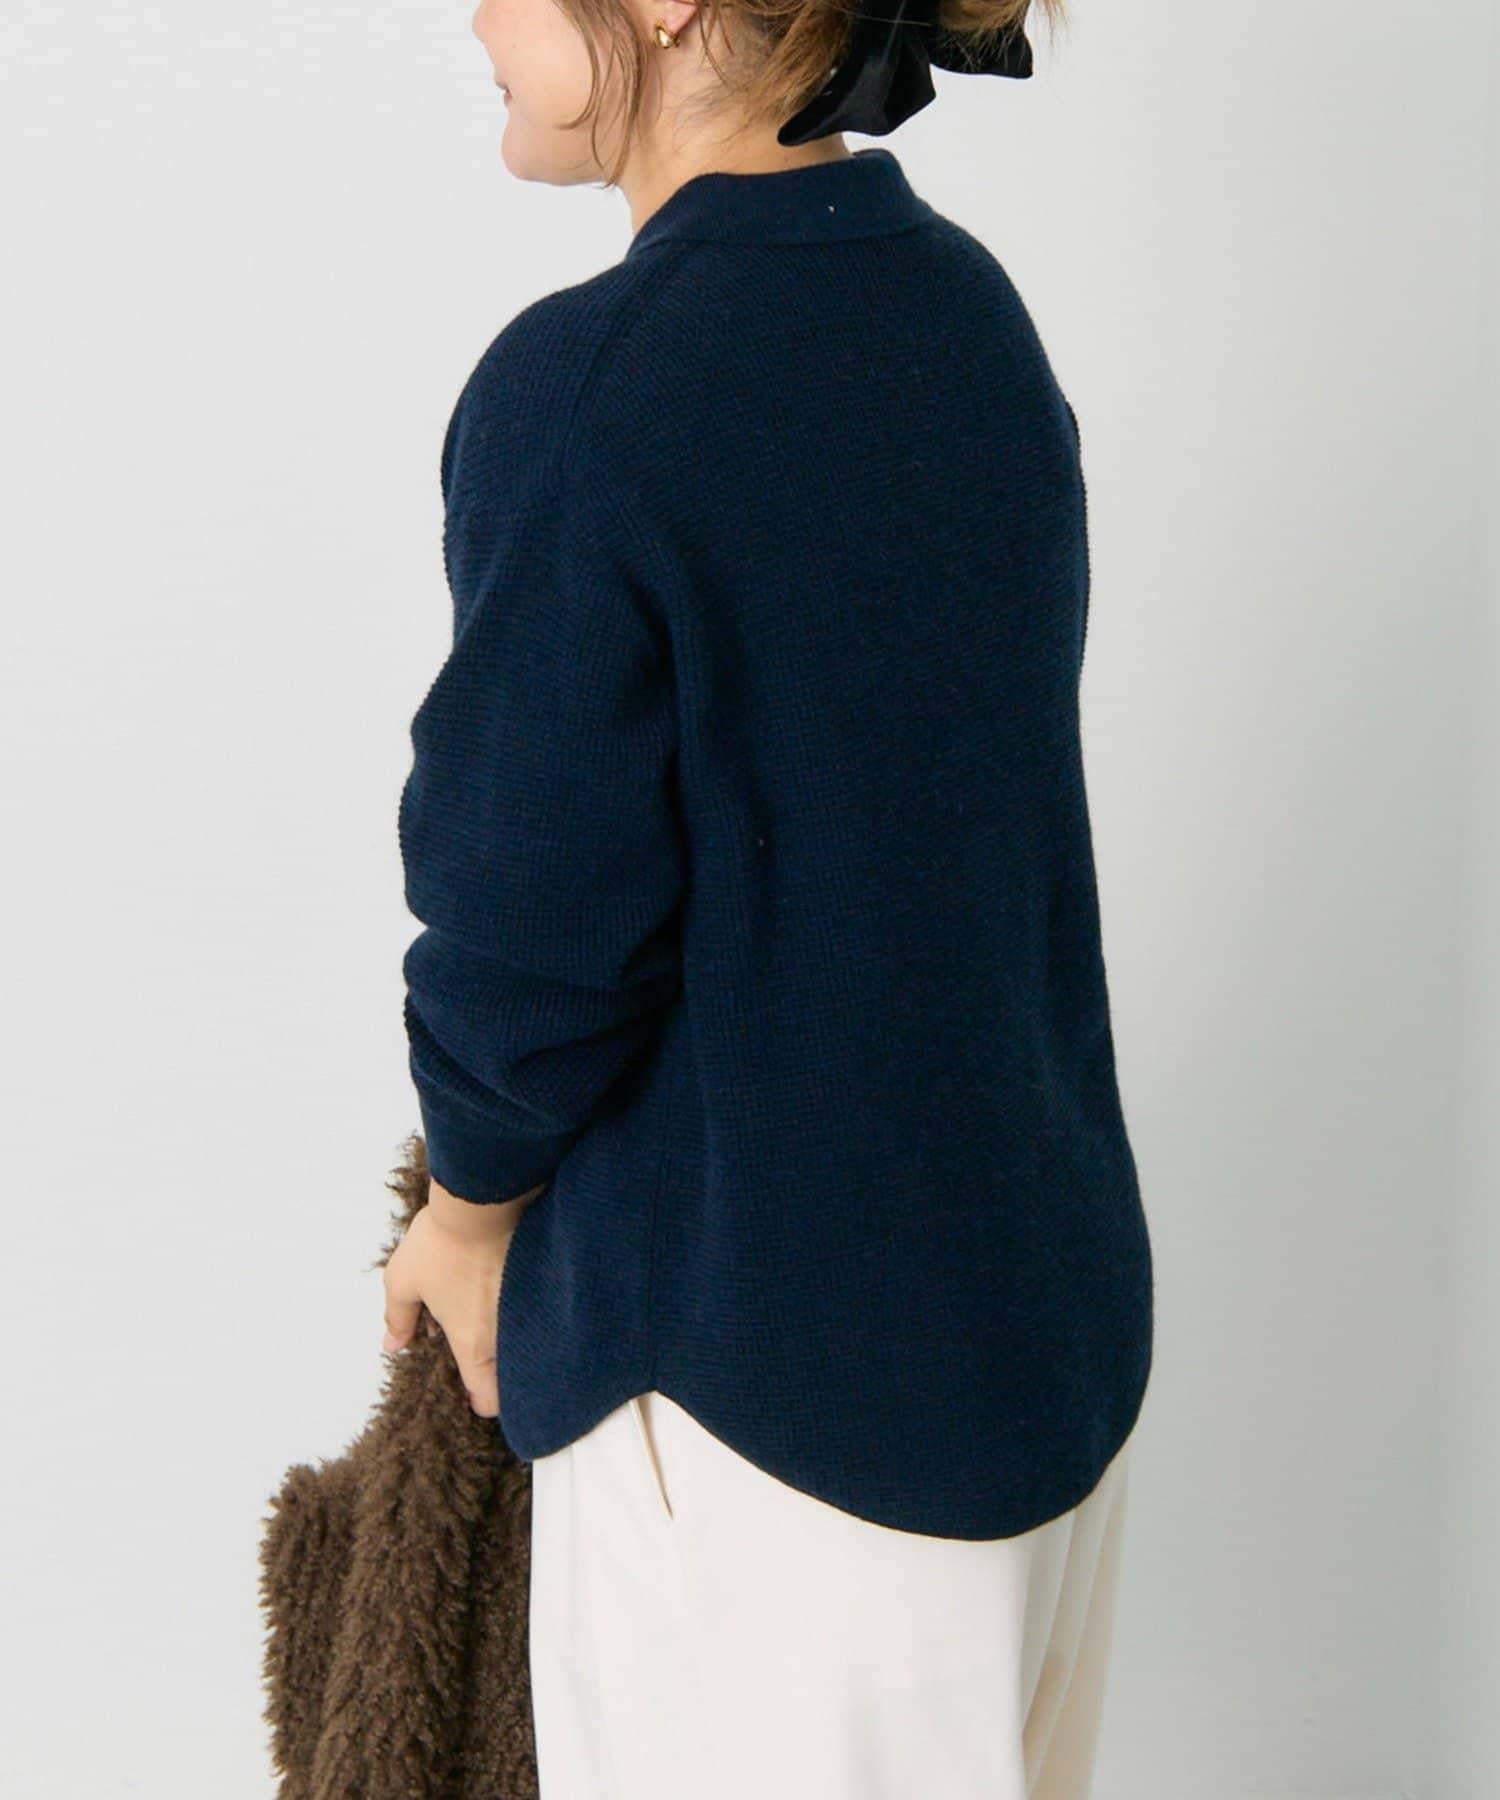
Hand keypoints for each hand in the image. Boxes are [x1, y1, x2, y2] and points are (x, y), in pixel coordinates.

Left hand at [381, 1175, 544, 1417]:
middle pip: (512, 1376)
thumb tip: (392, 1344)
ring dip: (514, 1341)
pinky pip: (538, 1311)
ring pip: (527, 1343)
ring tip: (495, 1321)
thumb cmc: (441, 1244)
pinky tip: (510, 1293)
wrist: (485, 1200)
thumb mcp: (404, 1280)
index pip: (488, 1397)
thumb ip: (397, 1318)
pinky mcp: (545, 1283)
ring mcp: (530, 1309)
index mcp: (473, 1343)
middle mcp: (506, 1335)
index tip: (474, 1393)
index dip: (481, 1402)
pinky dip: (526, 1311)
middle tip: (483, 1356)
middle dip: (502, 1376)